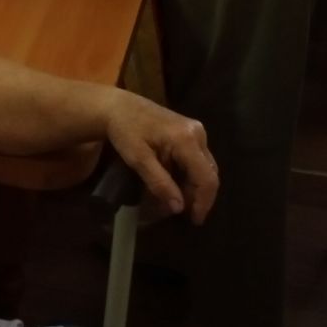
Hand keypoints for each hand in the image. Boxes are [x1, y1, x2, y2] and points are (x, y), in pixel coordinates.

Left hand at [105, 92, 217, 224]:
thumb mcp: (138, 159)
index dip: (203, 202)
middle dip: (198, 196)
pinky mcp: (191, 131)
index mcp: (187, 139)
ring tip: (178, 201)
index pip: (206, 177)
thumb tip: (178, 208)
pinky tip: (176, 184)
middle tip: (184, 214)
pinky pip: (197, 158)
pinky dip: (189, 174)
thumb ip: (159, 183)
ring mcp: (196, 131)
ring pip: (204, 167)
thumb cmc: (125, 131)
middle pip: (208, 172)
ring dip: (193, 186)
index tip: (194, 221)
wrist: (118, 106)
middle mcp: (198, 133)